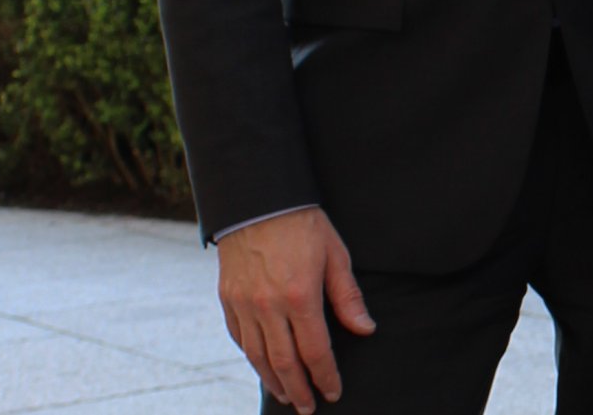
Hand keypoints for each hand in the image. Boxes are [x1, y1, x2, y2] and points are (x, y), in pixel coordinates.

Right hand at [216, 207, 374, 411]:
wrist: (258, 199)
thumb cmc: (303, 224)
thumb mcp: (335, 255)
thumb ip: (348, 297)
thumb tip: (365, 329)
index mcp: (300, 296)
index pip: (315, 351)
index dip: (325, 376)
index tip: (334, 392)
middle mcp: (268, 306)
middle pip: (284, 363)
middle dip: (299, 390)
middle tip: (309, 408)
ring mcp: (244, 305)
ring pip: (257, 357)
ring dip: (274, 381)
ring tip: (289, 396)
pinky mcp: (227, 300)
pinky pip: (239, 339)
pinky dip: (252, 358)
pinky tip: (263, 367)